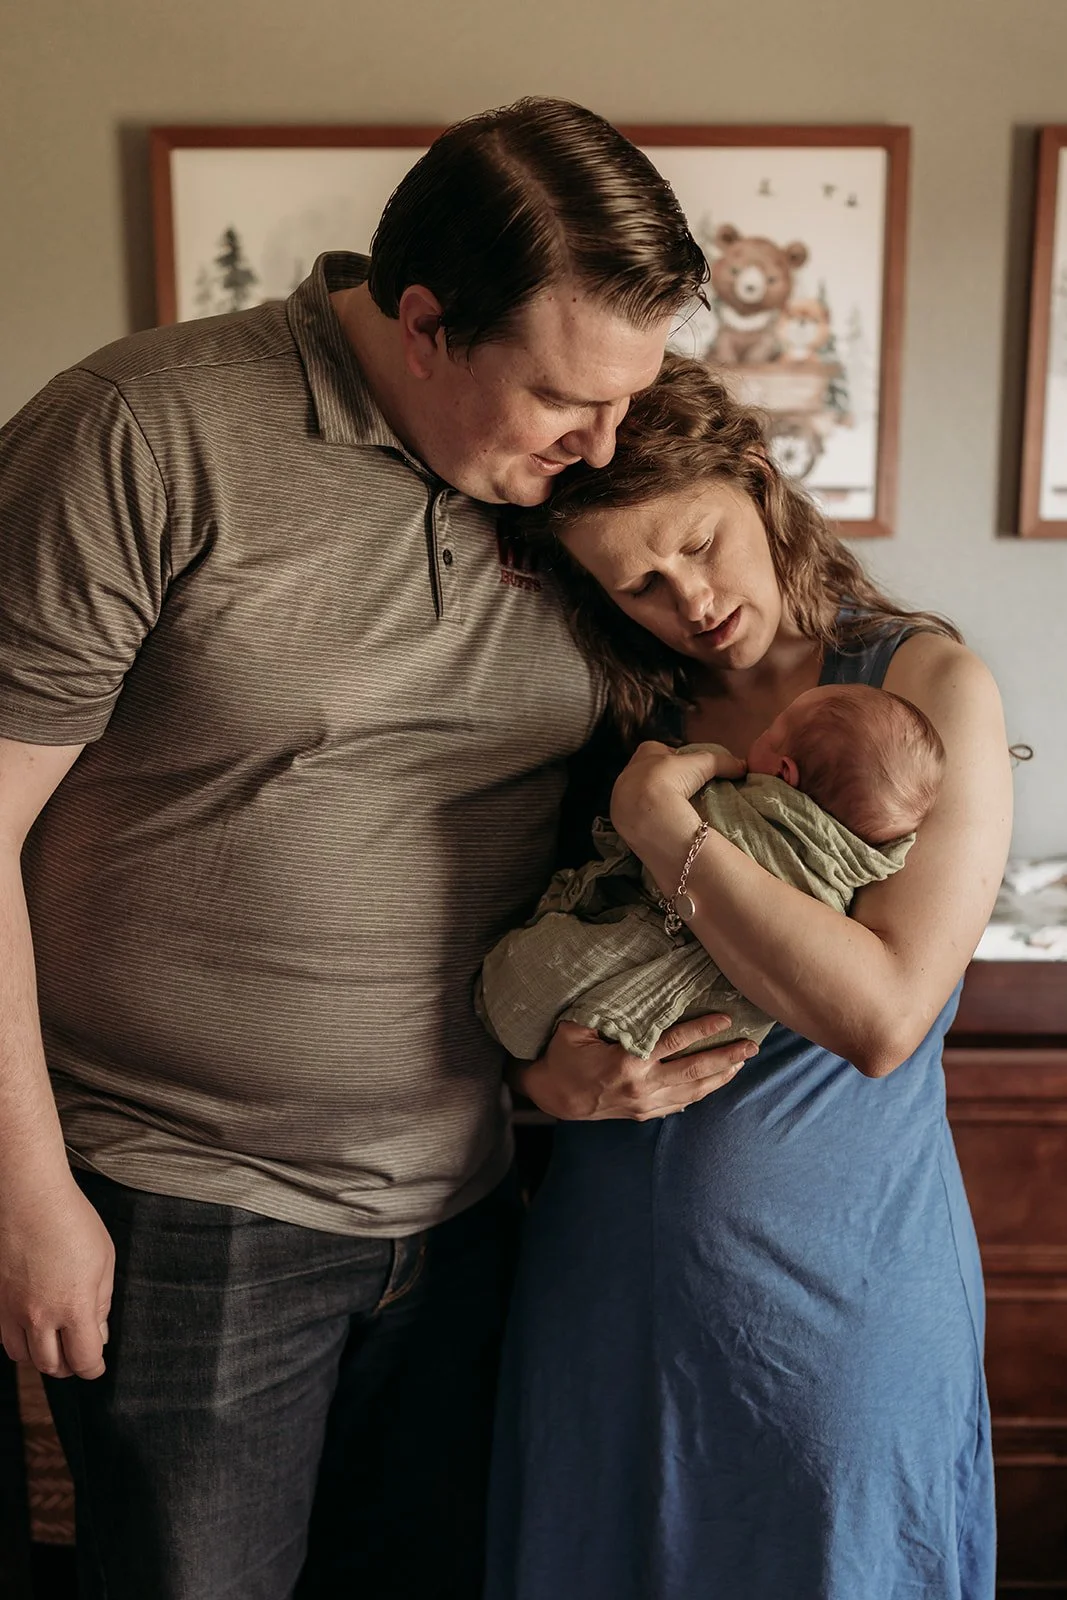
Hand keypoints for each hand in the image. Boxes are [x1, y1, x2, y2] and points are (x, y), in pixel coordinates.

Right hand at [0, 1175, 114, 1379]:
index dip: (94, 1368)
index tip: (98, 1365)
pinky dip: (20, 1342)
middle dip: (70, 1366)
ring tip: (56, 1344)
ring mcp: (12, 1310)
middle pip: (52, 1366)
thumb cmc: (71, 1222)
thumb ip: (102, 1302)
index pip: (84, 1359)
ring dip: (42, 1357)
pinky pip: (5, 1338)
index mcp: (74, 1307)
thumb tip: (98, 1333)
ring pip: (23, 1357)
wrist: (27, 1198)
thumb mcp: (104, 1260)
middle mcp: (40, 1316)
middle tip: (79, 1356)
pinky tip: (32, 1329)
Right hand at [519, 1014, 757, 1121]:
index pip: (674, 1043)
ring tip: (742, 1061)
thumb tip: (637, 994)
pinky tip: (717, 1081)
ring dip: (721, 1075)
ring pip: (693, 1090)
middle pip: (694, 1070)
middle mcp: (642, 1086)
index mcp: (627, 1062)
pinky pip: (682, 1103)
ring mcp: (646, 1103)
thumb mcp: (577, 1027)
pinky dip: (703, 1092)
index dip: (702, 1029)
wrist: (555, 1096)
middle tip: (752, 1045)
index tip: (725, 1018)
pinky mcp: (645, 1113)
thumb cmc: (566, 1055)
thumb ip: (606, 1012)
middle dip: (726, 1056)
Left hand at [610, 741, 745, 846]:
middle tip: (680, 791)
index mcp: (644, 753)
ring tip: (671, 810)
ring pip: (636, 794)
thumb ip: (722, 762)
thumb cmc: (671, 778)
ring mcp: (620, 796)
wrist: (647, 811)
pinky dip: (645, 816)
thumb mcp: (702, 765)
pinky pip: (633, 814)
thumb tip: (743, 766)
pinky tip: (659, 823)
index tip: (686, 768)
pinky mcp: (619, 818)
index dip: (672, 756)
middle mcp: (627, 773)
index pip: (657, 749)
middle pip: (644, 772)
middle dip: (659, 779)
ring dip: (650, 800)